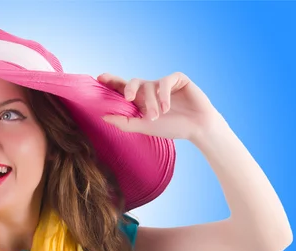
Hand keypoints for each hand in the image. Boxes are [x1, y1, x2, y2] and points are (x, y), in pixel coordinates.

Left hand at [98, 72, 222, 140]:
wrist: (197, 128)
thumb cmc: (171, 127)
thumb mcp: (144, 126)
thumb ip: (124, 122)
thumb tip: (102, 116)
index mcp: (141, 100)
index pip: (123, 88)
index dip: (111, 81)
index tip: (99, 78)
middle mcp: (150, 89)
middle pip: (133, 81)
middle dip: (128, 88)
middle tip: (128, 98)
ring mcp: (163, 83)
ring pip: (149, 85)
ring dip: (152, 102)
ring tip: (157, 115)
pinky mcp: (177, 79)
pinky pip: (164, 81)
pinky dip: (163, 95)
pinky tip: (167, 107)